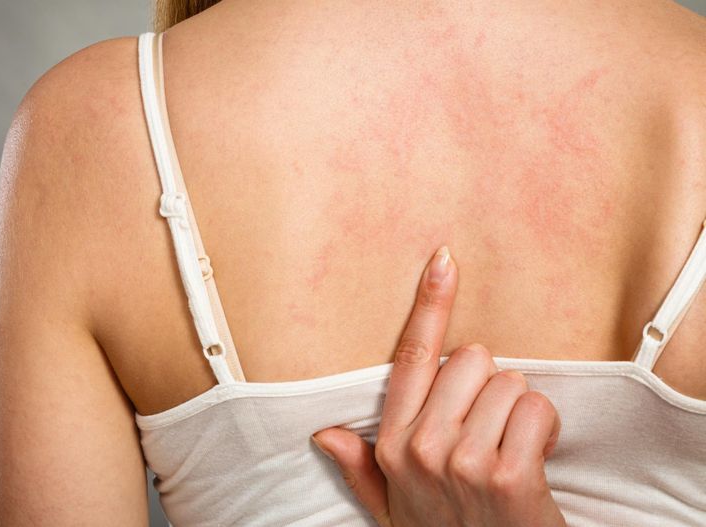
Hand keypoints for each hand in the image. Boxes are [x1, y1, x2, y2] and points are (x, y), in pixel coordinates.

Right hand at [311, 247, 564, 526]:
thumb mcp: (394, 508)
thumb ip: (360, 467)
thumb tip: (323, 434)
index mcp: (392, 444)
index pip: (411, 357)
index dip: (430, 304)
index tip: (444, 260)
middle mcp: (420, 446)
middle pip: (471, 359)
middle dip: (490, 387)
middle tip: (490, 430)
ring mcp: (461, 460)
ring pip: (510, 383)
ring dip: (521, 413)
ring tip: (511, 451)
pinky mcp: (506, 473)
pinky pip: (537, 409)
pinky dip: (546, 431)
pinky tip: (534, 462)